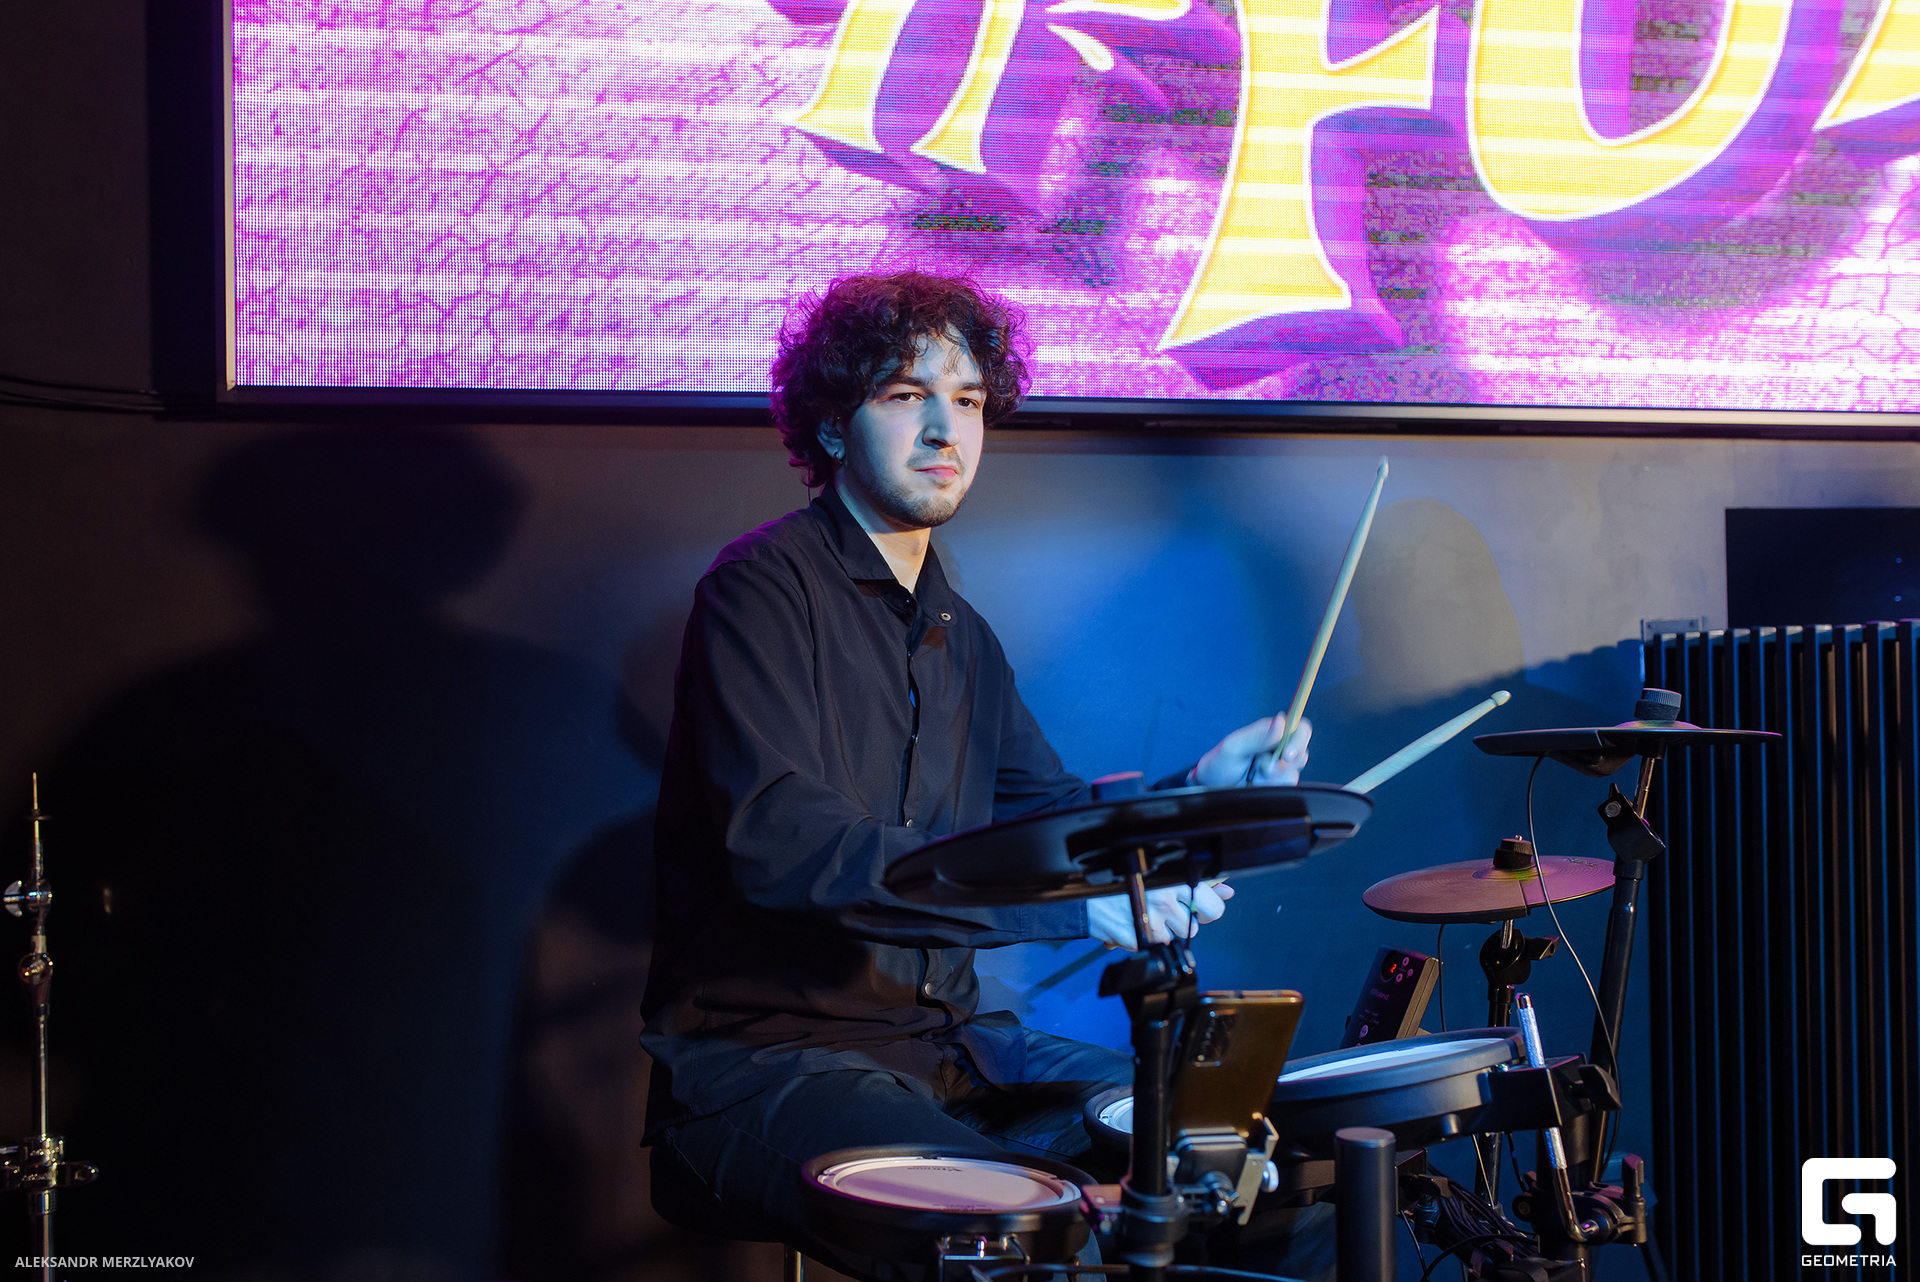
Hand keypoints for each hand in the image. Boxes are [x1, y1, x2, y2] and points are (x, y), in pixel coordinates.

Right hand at [1087, 881, 1233, 949]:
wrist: (1081, 889)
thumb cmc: (1118, 874)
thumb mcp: (1160, 870)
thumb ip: (1197, 881)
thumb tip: (1227, 891)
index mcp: (1173, 879)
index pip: (1211, 906)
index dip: (1205, 909)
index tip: (1195, 906)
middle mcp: (1164, 900)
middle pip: (1192, 928)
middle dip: (1182, 922)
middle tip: (1164, 910)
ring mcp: (1149, 922)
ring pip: (1172, 939)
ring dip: (1161, 930)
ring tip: (1142, 912)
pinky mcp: (1135, 939)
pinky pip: (1150, 945)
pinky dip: (1142, 937)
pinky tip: (1129, 921)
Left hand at [1192, 716, 1310, 787]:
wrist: (1211, 788)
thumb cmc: (1219, 763)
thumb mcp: (1234, 747)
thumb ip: (1258, 736)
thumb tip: (1280, 722)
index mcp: (1270, 732)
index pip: (1299, 728)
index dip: (1299, 740)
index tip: (1285, 754)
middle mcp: (1278, 748)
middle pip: (1302, 752)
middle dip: (1283, 765)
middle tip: (1263, 770)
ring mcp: (1280, 768)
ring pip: (1293, 773)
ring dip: (1272, 778)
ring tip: (1253, 776)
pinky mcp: (1278, 784)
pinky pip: (1286, 787)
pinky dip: (1270, 788)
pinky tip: (1256, 785)